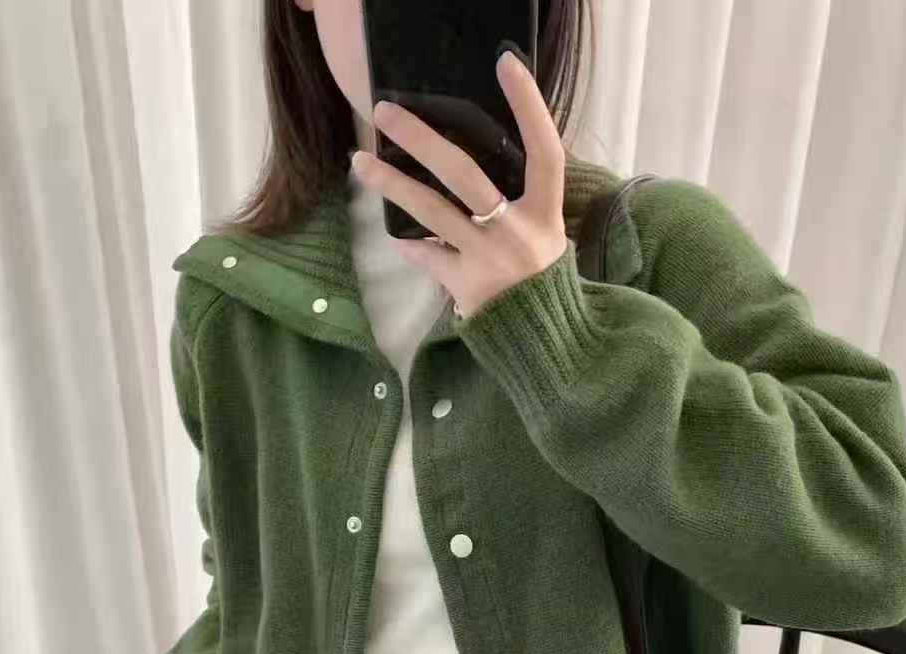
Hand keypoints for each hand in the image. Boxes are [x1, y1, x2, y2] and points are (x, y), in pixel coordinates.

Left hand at [351, 49, 567, 320]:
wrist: (543, 338)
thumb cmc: (539, 276)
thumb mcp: (545, 233)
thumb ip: (520, 198)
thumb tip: (470, 158)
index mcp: (546, 213)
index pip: (544, 149)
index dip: (529, 106)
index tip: (505, 64)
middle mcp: (517, 232)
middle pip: (464, 174)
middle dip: (421, 139)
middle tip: (385, 112)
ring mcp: (488, 259)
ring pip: (432, 212)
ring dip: (392, 185)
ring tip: (359, 161)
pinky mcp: (465, 286)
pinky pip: (428, 255)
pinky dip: (413, 245)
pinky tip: (399, 237)